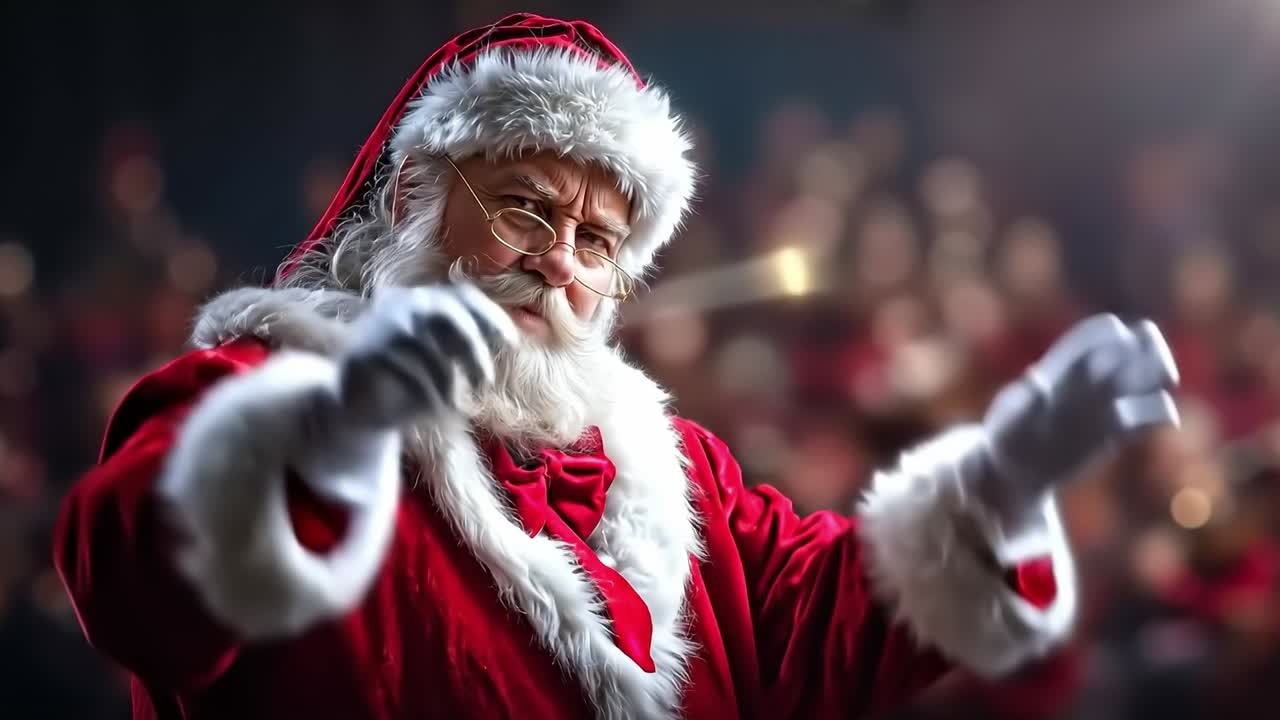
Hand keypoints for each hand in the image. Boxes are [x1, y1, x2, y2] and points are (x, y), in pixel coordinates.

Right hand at [335, 283, 517, 429]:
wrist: (356, 408)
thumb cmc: (408, 383)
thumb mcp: (442, 358)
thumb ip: (466, 342)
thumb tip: (509, 335)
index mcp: (422, 299)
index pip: (464, 294)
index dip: (492, 316)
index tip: (511, 344)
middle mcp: (401, 303)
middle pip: (450, 313)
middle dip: (474, 349)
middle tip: (487, 382)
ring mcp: (380, 324)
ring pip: (430, 346)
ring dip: (450, 379)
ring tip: (458, 403)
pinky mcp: (366, 352)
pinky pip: (410, 370)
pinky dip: (431, 392)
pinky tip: (440, 408)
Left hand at [980, 314, 1179, 502]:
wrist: (1016, 470)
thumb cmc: (1006, 439)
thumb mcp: (1010, 421)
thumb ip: (1026, 403)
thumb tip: (1035, 380)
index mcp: (1064, 365)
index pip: (1100, 333)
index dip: (1115, 336)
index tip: (1122, 345)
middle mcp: (1089, 379)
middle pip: (1133, 346)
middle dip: (1151, 347)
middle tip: (1160, 364)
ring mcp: (1105, 402)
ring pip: (1146, 376)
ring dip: (1161, 372)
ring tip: (1165, 381)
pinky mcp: (1117, 429)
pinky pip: (1149, 414)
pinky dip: (1161, 413)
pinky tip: (1164, 420)